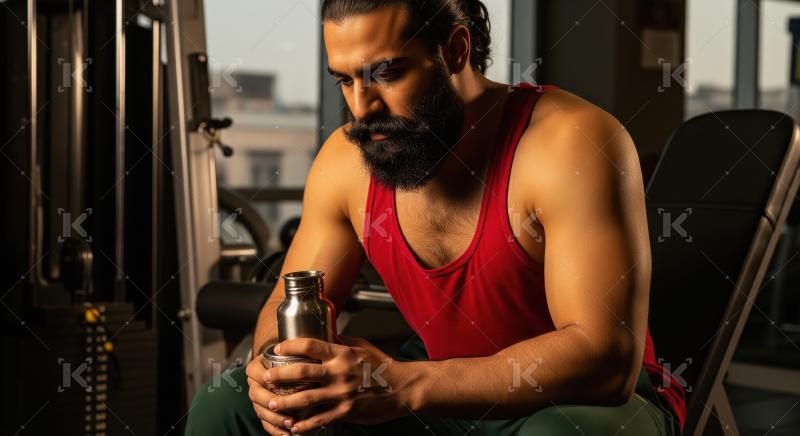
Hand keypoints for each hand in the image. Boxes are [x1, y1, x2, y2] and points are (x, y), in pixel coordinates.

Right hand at [245, 356, 300, 434]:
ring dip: (275, 419)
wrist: (285, 362)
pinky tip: (286, 435)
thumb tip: (317, 359)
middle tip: (286, 408)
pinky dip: (275, 430)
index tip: (271, 380)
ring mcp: (258, 397)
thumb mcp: (295, 351)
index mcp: (258, 365)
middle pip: (255, 394)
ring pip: (260, 410)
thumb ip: (300, 352)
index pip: (254, 371)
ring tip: (291, 424)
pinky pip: (265, 423)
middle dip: (270, 403)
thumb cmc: (293, 356)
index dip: (261, 377)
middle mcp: (255, 382)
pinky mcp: (263, 410)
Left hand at [266, 335, 413, 433]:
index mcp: (342, 354)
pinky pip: (320, 420)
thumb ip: (340, 343)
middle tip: (266, 378)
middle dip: (279, 375)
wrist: (402, 388)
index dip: (290, 346)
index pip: (309, 346)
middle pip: (301, 373)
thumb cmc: (382, 366)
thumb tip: (323, 335)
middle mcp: (339, 372)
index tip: (277, 349)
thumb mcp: (361, 347)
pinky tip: (293, 427)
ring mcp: (342, 394)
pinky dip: (304, 425)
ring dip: (285, 402)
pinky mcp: (346, 412)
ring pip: (306, 398)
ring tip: (272, 403)